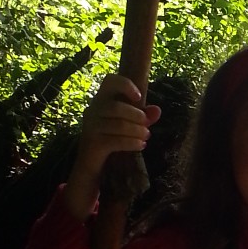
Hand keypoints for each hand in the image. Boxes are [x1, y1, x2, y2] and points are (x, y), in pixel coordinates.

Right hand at [64, 75, 160, 218]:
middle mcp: (92, 110)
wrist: (91, 167)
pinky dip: (132, 142)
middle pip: (116, 106)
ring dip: (137, 131)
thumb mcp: (129, 126)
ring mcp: (90, 127)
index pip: (109, 81)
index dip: (125, 84)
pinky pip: (115, 140)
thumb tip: (157, 110)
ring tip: (147, 136)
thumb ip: (143, 116)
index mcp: (101, 100)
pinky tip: (141, 146)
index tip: (139, 97)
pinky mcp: (93, 144)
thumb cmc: (111, 140)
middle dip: (137, 116)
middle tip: (147, 125)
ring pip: (117, 124)